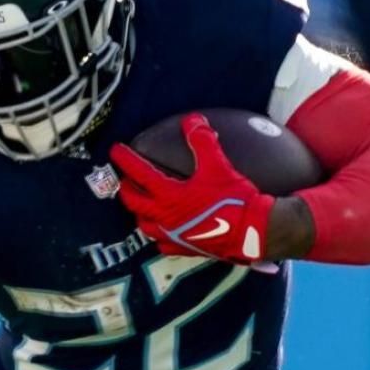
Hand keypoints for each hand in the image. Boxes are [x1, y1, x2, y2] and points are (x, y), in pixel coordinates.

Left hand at [110, 114, 274, 263]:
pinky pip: (164, 245)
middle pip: (134, 203)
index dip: (126, 160)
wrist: (253, 231)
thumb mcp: (218, 165)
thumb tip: (193, 120)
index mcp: (169, 196)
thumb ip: (203, 142)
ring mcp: (173, 235)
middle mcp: (165, 217)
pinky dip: (159, 237)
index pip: (139, 174)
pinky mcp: (185, 248)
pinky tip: (162, 233)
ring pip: (145, 226)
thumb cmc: (234, 199)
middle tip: (125, 181)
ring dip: (140, 214)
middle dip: (126, 190)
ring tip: (141, 206)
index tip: (116, 151)